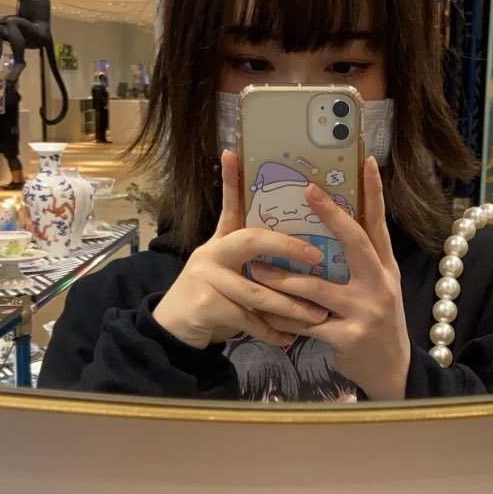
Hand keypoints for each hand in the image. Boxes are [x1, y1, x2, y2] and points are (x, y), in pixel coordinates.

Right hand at [152, 151, 330, 350]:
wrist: (174, 328)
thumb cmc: (211, 298)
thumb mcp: (228, 272)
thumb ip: (253, 262)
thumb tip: (299, 255)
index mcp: (220, 242)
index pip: (229, 206)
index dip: (230, 180)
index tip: (234, 154)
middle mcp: (211, 254)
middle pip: (252, 241)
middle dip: (287, 246)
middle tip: (317, 256)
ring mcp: (206, 279)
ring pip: (259, 290)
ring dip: (291, 306)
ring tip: (318, 315)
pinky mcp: (206, 305)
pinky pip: (248, 318)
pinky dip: (271, 332)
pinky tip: (289, 340)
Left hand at [251, 158, 410, 400]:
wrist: (393, 372)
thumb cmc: (377, 325)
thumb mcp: (378, 290)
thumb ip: (360, 264)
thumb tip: (330, 231)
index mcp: (385, 269)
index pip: (379, 224)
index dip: (374, 192)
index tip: (366, 161)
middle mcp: (380, 284)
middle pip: (355, 242)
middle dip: (330, 214)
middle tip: (305, 190)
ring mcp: (365, 311)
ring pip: (316, 288)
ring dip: (282, 278)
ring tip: (255, 269)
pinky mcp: (348, 336)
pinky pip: (306, 323)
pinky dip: (282, 318)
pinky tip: (263, 313)